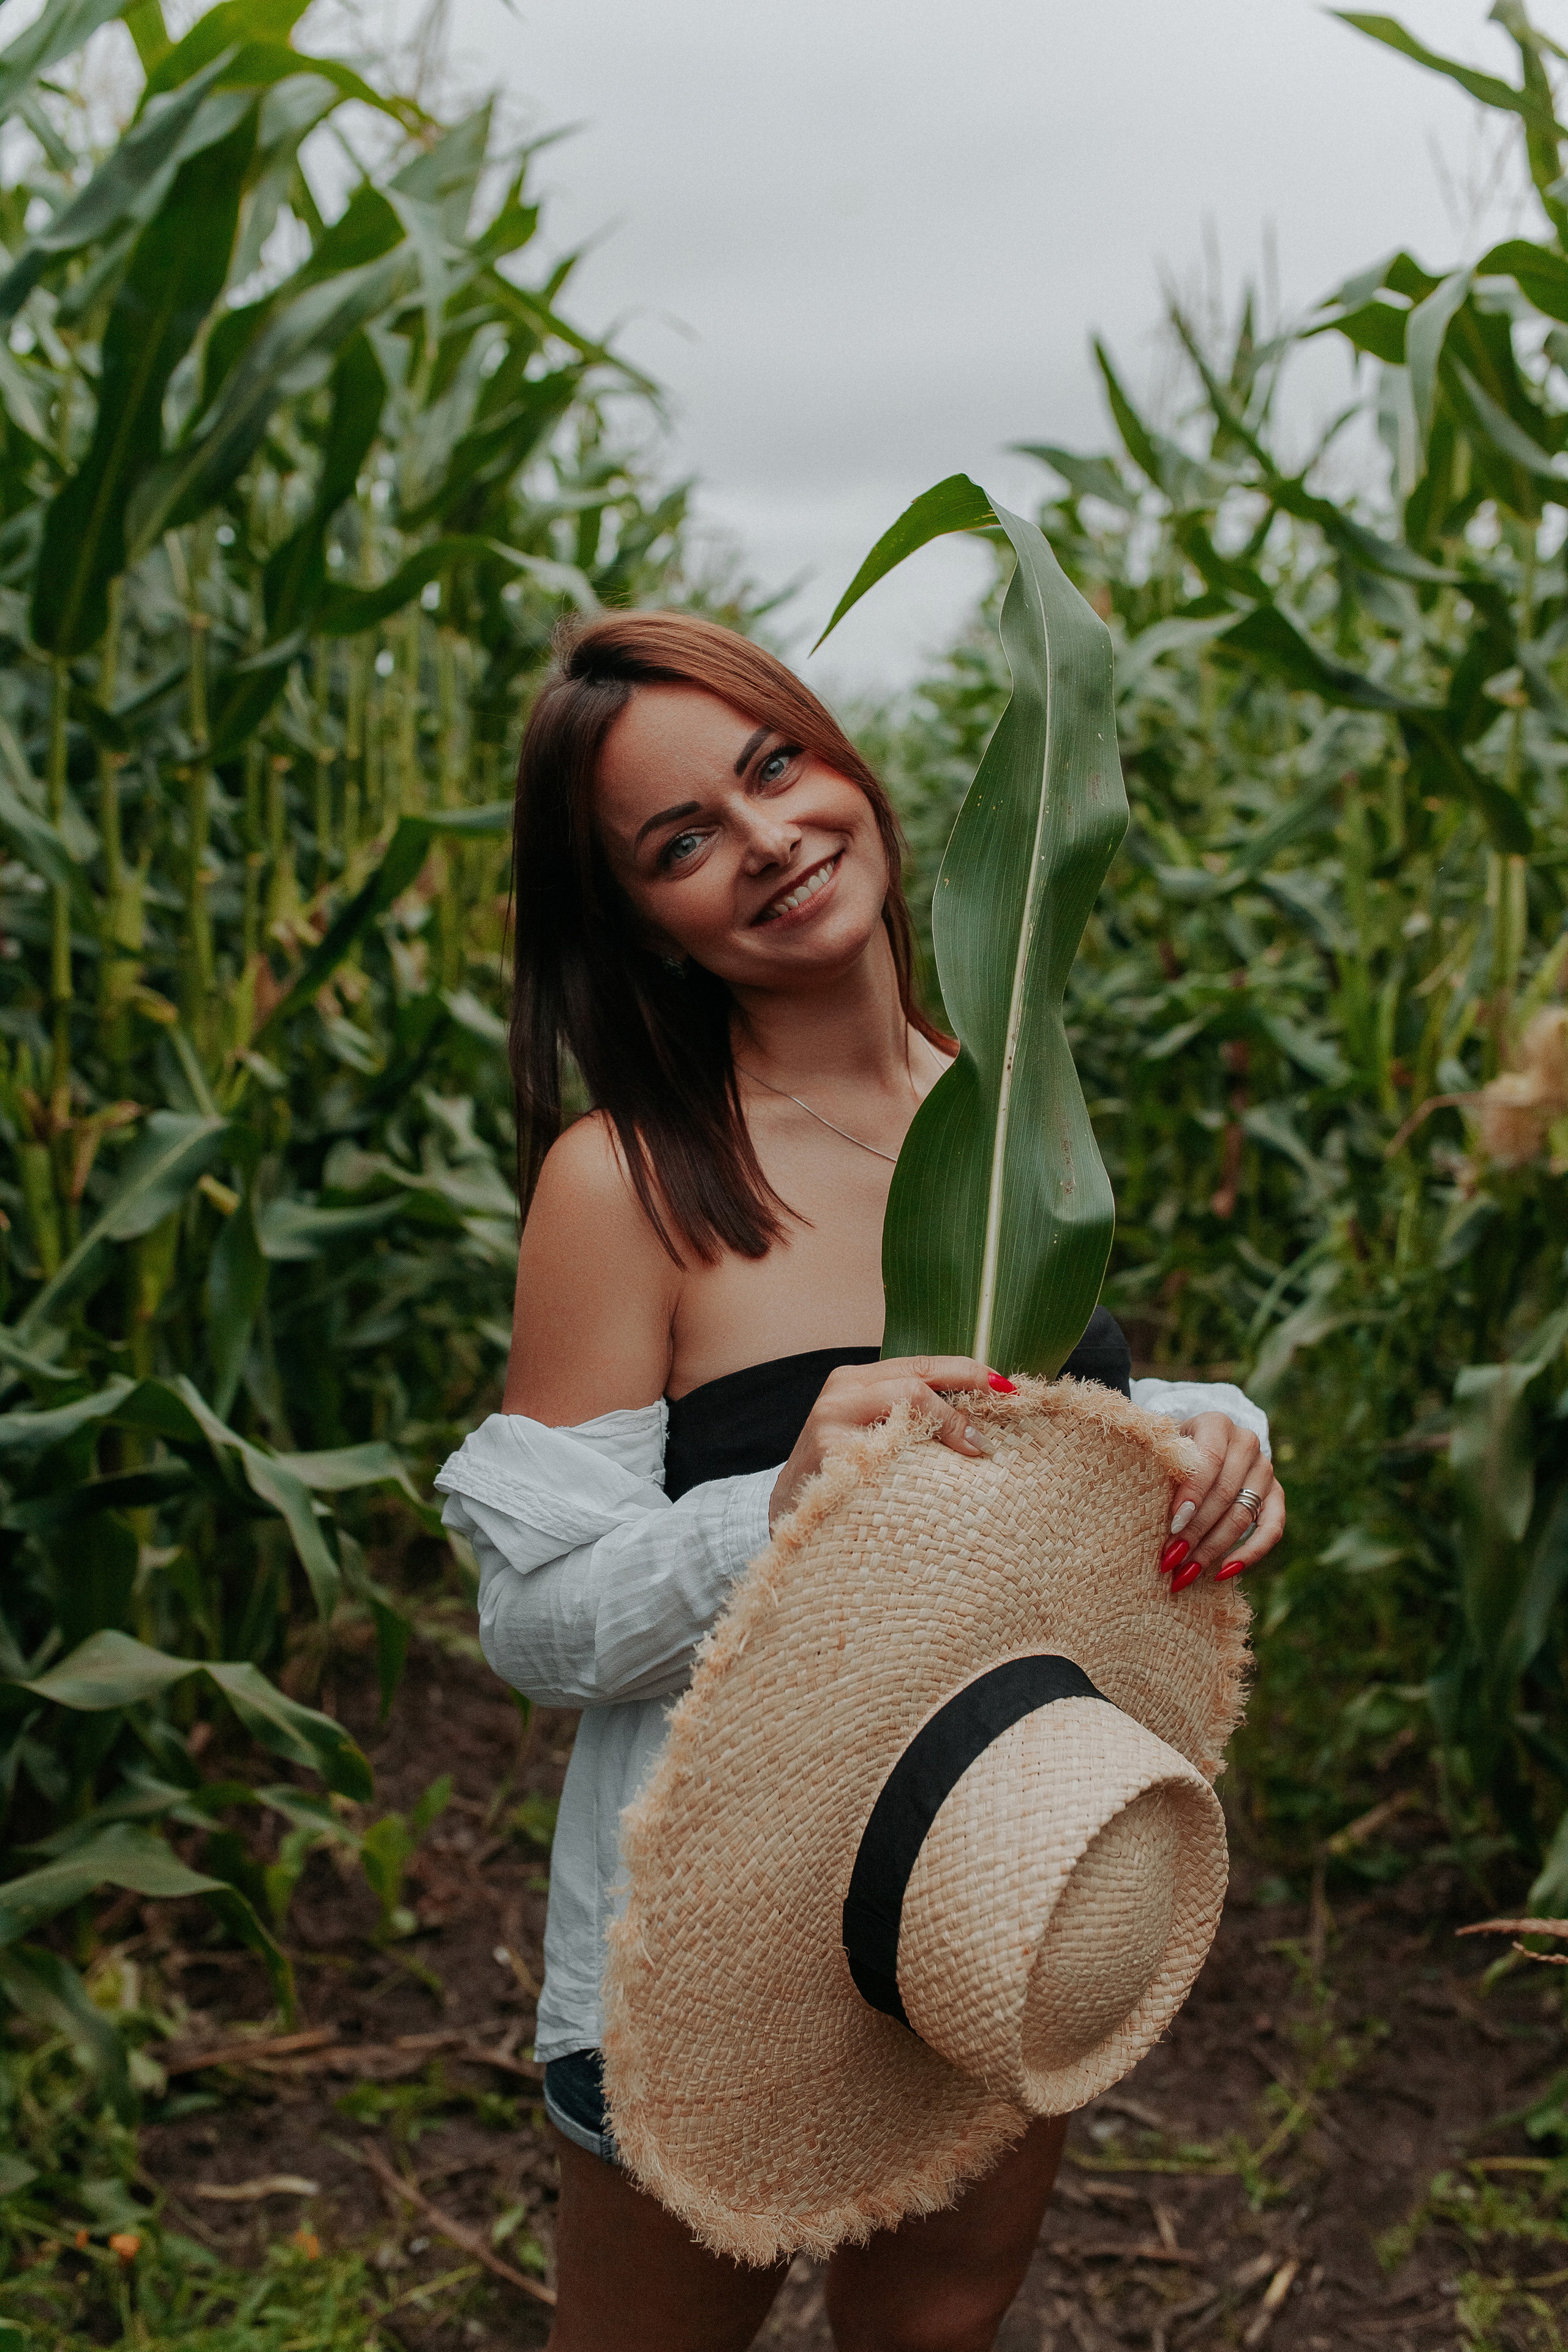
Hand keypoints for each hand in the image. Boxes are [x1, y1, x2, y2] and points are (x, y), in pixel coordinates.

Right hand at [769, 1356, 1002, 1526]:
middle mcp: (841, 1393)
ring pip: (905, 1409)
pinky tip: (937, 1483)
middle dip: (962, 1408)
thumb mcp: (873, 1432)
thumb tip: (982, 1418)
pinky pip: (889, 1456)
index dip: (969, 1374)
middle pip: (915, 1384)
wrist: (789, 1517)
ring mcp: (832, 1426)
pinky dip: (921, 1466)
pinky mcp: (831, 1461)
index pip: (922, 1366)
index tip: (1008, 1390)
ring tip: (974, 1454)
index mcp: (855, 1380)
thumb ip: (913, 1415)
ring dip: (947, 1430)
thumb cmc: (844, 1474)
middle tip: (991, 1438)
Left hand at [1161, 1413, 1284, 1589]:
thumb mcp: (1165, 1448)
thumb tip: (1166, 1515)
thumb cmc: (1174, 1450)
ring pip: (1243, 1515)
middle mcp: (1246, 1443)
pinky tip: (1224, 1572)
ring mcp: (1265, 1469)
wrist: (1202, 1442)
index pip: (1210, 1459)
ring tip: (1186, 1573)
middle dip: (1196, 1530)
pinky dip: (1251, 1553)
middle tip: (1171, 1559)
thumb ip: (1164, 1468)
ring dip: (1213, 1548)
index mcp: (1216, 1424)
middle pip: (1225, 1493)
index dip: (1193, 1493)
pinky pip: (1272, 1528)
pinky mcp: (1277, 1494)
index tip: (1173, 1523)